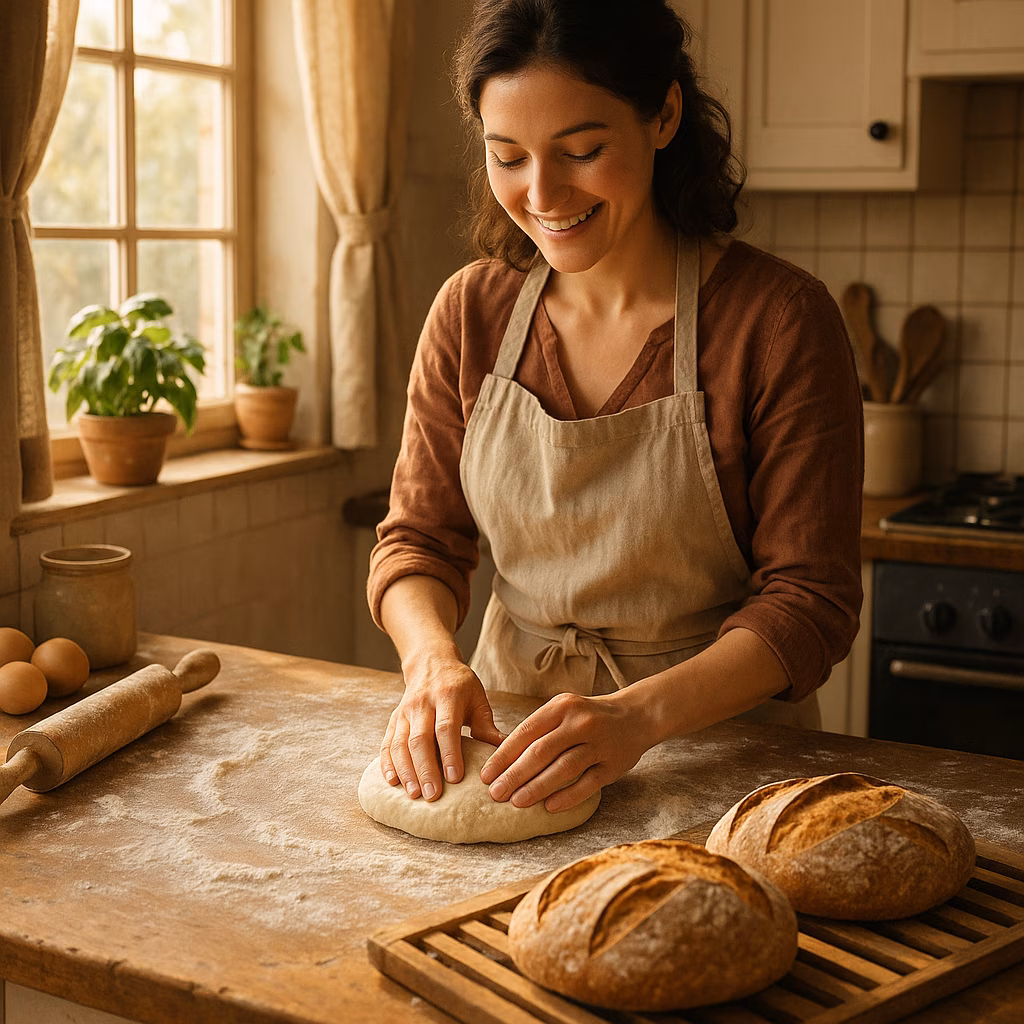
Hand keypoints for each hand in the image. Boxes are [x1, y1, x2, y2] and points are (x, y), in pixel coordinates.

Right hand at [380, 655, 503, 802]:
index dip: (450, 753)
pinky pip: (386, 743)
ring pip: (400, 743)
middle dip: (425, 769)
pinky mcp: (394, 719)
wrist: (431, 663)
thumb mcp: (477, 698)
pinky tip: (392, 781)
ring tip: (414, 794)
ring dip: (406, 770)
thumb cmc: (460, 685)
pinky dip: (387, 763)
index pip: (446, 728)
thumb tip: (504, 752)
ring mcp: (405, 712)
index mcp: (447, 697)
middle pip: (420, 739)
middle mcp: (422, 704)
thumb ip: (486, 726)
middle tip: (432, 795)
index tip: (455, 778)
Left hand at [478, 689, 655, 812]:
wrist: (636, 715)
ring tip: (516, 802)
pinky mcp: (614, 765)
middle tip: (495, 793)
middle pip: (541, 752)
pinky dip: (567, 797)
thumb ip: (539, 728)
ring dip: (537, 787)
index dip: (503, 755)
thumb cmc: (588, 716)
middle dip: (514, 775)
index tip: (486, 774)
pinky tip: (549, 807)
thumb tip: (502, 759)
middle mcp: (580, 723)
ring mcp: (599, 744)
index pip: (526, 732)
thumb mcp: (564, 710)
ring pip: (563, 769)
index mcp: (562, 706)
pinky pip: (587, 784)